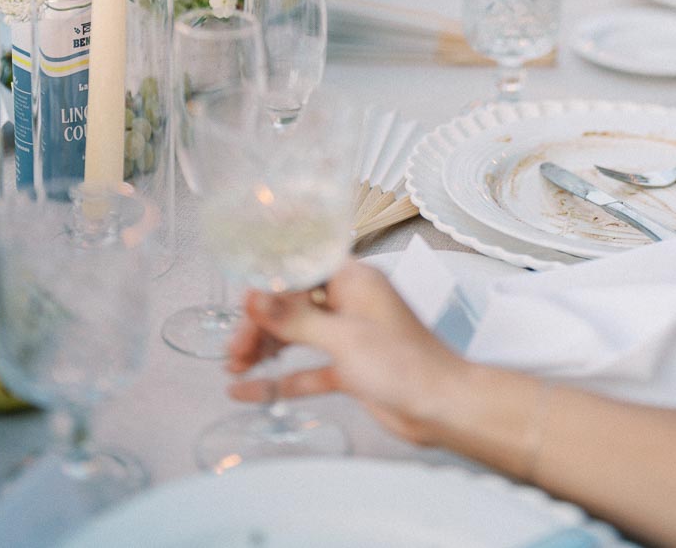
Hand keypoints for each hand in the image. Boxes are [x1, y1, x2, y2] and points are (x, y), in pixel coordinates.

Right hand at [227, 261, 466, 443]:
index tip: (240, 305)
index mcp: (352, 279)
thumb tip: (254, 297)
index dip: (267, 285)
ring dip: (266, 348)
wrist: (441, 406)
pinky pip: (306, 369)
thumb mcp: (343, 339)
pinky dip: (280, 379)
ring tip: (235, 367)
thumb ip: (294, 319)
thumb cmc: (404, 363)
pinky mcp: (349, 368)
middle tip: (234, 351)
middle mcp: (348, 302)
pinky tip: (249, 390)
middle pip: (293, 303)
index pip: (299, 270)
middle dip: (261, 324)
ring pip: (297, 335)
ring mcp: (348, 335)